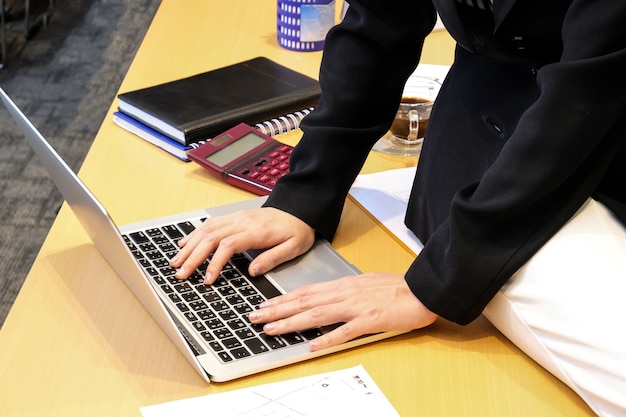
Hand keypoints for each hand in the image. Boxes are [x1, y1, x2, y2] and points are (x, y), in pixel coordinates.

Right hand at [170, 207, 314, 282]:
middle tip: (180, 273)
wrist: (299, 210)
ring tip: (176, 261)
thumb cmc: (297, 230)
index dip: (214, 262)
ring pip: (206, 229)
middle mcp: (242, 222)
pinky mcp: (234, 217)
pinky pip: (210, 223)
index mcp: (256, 231)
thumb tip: (253, 271)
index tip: (207, 279)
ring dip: (189, 246)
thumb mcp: (293, 247)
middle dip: (193, 257)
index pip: (228, 245)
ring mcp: (236, 217)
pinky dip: (195, 233)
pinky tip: (185, 243)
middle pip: (211, 237)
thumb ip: (273, 259)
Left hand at [248, 272, 437, 350]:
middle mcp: (344, 294)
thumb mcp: (363, 284)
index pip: (305, 292)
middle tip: (255, 317)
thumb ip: (343, 292)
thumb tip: (325, 299)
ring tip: (272, 329)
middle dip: (277, 310)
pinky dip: (326, 338)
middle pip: (304, 301)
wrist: (420, 290)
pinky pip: (344, 331)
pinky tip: (312, 346)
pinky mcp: (369, 320)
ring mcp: (355, 307)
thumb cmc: (394, 288)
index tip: (264, 305)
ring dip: (292, 323)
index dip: (282, 299)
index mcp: (342, 285)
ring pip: (316, 314)